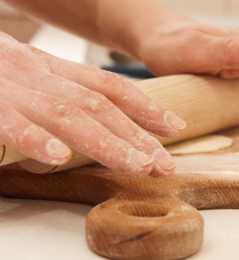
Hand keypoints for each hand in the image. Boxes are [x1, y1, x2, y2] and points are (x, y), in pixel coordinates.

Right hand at [0, 32, 184, 176]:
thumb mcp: (22, 78)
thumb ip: (52, 98)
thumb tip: (80, 135)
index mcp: (46, 68)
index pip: (106, 85)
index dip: (143, 105)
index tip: (174, 127)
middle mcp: (34, 72)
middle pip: (98, 104)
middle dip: (137, 134)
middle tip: (166, 164)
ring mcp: (7, 86)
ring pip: (65, 112)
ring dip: (106, 141)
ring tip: (138, 165)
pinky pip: (7, 121)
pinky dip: (33, 138)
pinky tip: (59, 158)